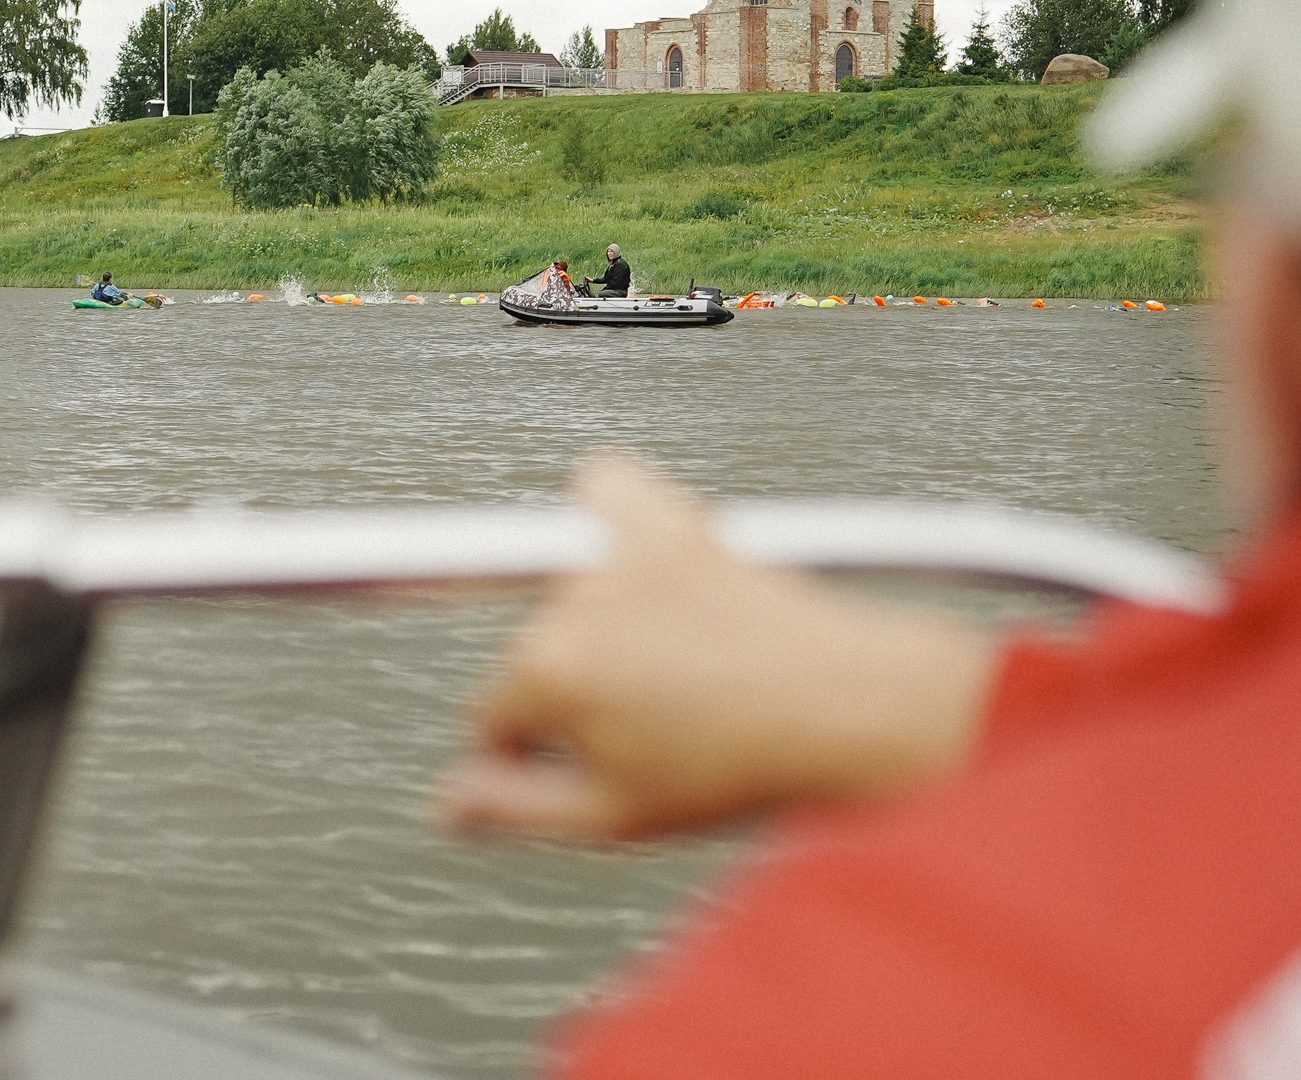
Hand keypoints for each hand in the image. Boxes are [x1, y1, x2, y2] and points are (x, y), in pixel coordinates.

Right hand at [438, 453, 996, 840]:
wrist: (852, 710)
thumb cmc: (749, 762)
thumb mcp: (616, 815)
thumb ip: (514, 805)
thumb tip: (447, 799)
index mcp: (549, 673)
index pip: (491, 712)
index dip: (527, 747)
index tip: (577, 756)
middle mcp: (574, 599)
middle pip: (530, 646)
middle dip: (571, 684)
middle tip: (641, 719)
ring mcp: (621, 551)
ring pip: (560, 568)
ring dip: (587, 603)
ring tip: (652, 649)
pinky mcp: (670, 519)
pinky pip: (609, 484)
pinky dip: (610, 507)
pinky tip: (634, 551)